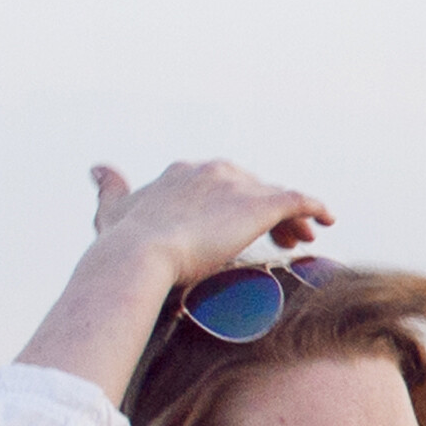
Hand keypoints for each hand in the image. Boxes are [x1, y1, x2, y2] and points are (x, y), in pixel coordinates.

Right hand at [85, 157, 330, 284]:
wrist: (139, 256)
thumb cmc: (122, 244)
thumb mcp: (112, 211)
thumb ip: (111, 189)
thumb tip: (97, 168)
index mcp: (183, 172)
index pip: (224, 184)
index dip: (238, 204)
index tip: (244, 228)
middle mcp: (213, 170)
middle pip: (254, 188)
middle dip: (267, 213)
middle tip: (283, 239)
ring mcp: (238, 184)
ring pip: (277, 196)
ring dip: (292, 217)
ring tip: (300, 240)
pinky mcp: (260, 204)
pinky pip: (299, 199)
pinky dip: (316, 207)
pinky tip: (327, 220)